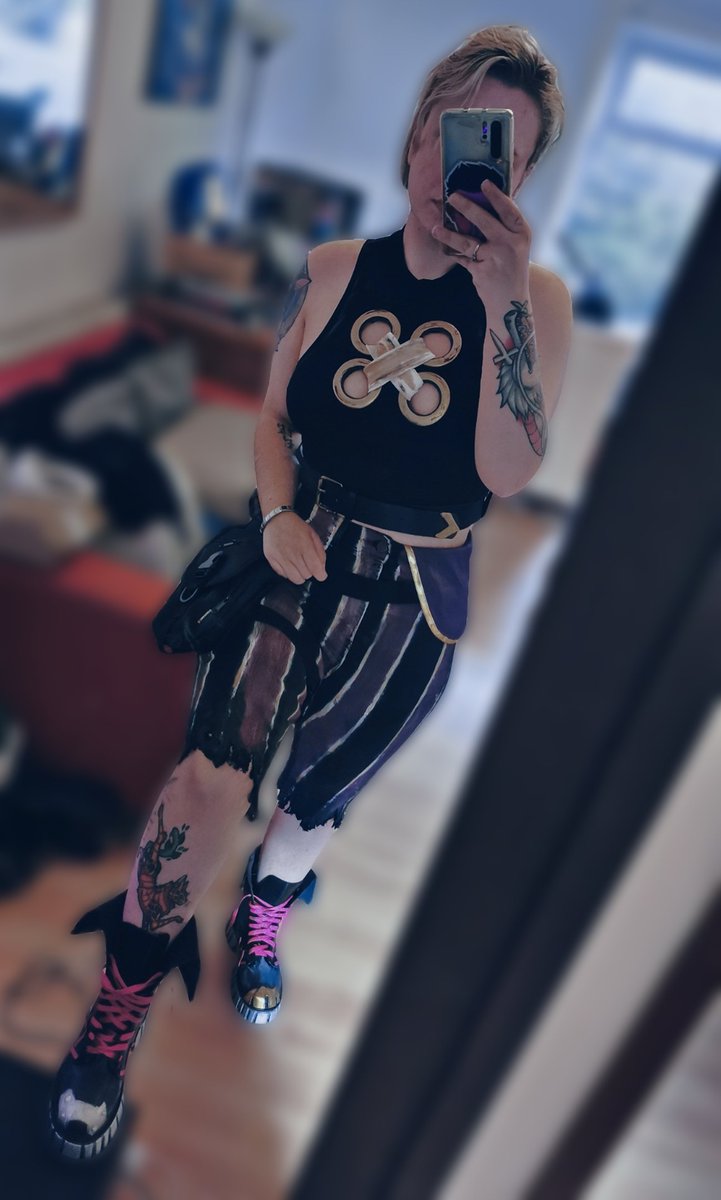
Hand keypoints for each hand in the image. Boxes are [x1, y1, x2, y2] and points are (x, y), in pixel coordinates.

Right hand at [262, 510, 327, 584]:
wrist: (277, 519)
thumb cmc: (295, 526)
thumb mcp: (313, 535)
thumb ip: (320, 552)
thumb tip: (322, 569)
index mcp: (305, 545)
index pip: (315, 569)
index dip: (321, 575)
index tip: (321, 574)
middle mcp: (292, 553)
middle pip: (306, 575)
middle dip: (310, 571)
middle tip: (308, 564)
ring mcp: (280, 557)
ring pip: (295, 578)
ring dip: (300, 575)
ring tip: (299, 566)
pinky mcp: (271, 559)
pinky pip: (283, 575)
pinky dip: (288, 572)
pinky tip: (290, 564)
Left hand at [431, 180, 530, 298]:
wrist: (510, 303)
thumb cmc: (510, 271)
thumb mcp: (515, 248)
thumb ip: (503, 230)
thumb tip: (481, 207)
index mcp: (522, 234)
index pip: (509, 210)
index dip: (496, 195)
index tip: (484, 183)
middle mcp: (511, 244)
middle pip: (485, 220)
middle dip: (467, 206)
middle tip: (452, 196)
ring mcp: (495, 258)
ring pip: (467, 240)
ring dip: (449, 233)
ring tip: (436, 228)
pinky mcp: (481, 271)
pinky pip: (462, 257)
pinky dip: (453, 252)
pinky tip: (443, 247)